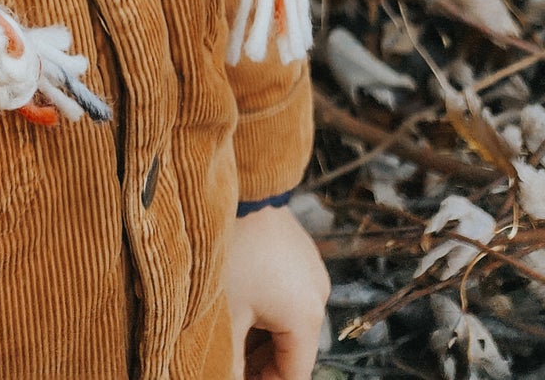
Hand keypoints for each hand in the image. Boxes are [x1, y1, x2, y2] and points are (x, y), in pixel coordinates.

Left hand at [223, 203, 329, 379]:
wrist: (239, 184)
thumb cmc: (231, 248)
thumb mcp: (226, 314)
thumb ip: (231, 360)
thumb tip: (226, 379)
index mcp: (307, 318)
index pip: (293, 376)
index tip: (231, 378)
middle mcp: (318, 296)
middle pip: (291, 350)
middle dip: (260, 363)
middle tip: (225, 360)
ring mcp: (311, 271)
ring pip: (287, 322)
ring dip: (260, 336)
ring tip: (227, 335)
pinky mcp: (299, 252)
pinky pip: (286, 294)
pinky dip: (265, 308)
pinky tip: (236, 304)